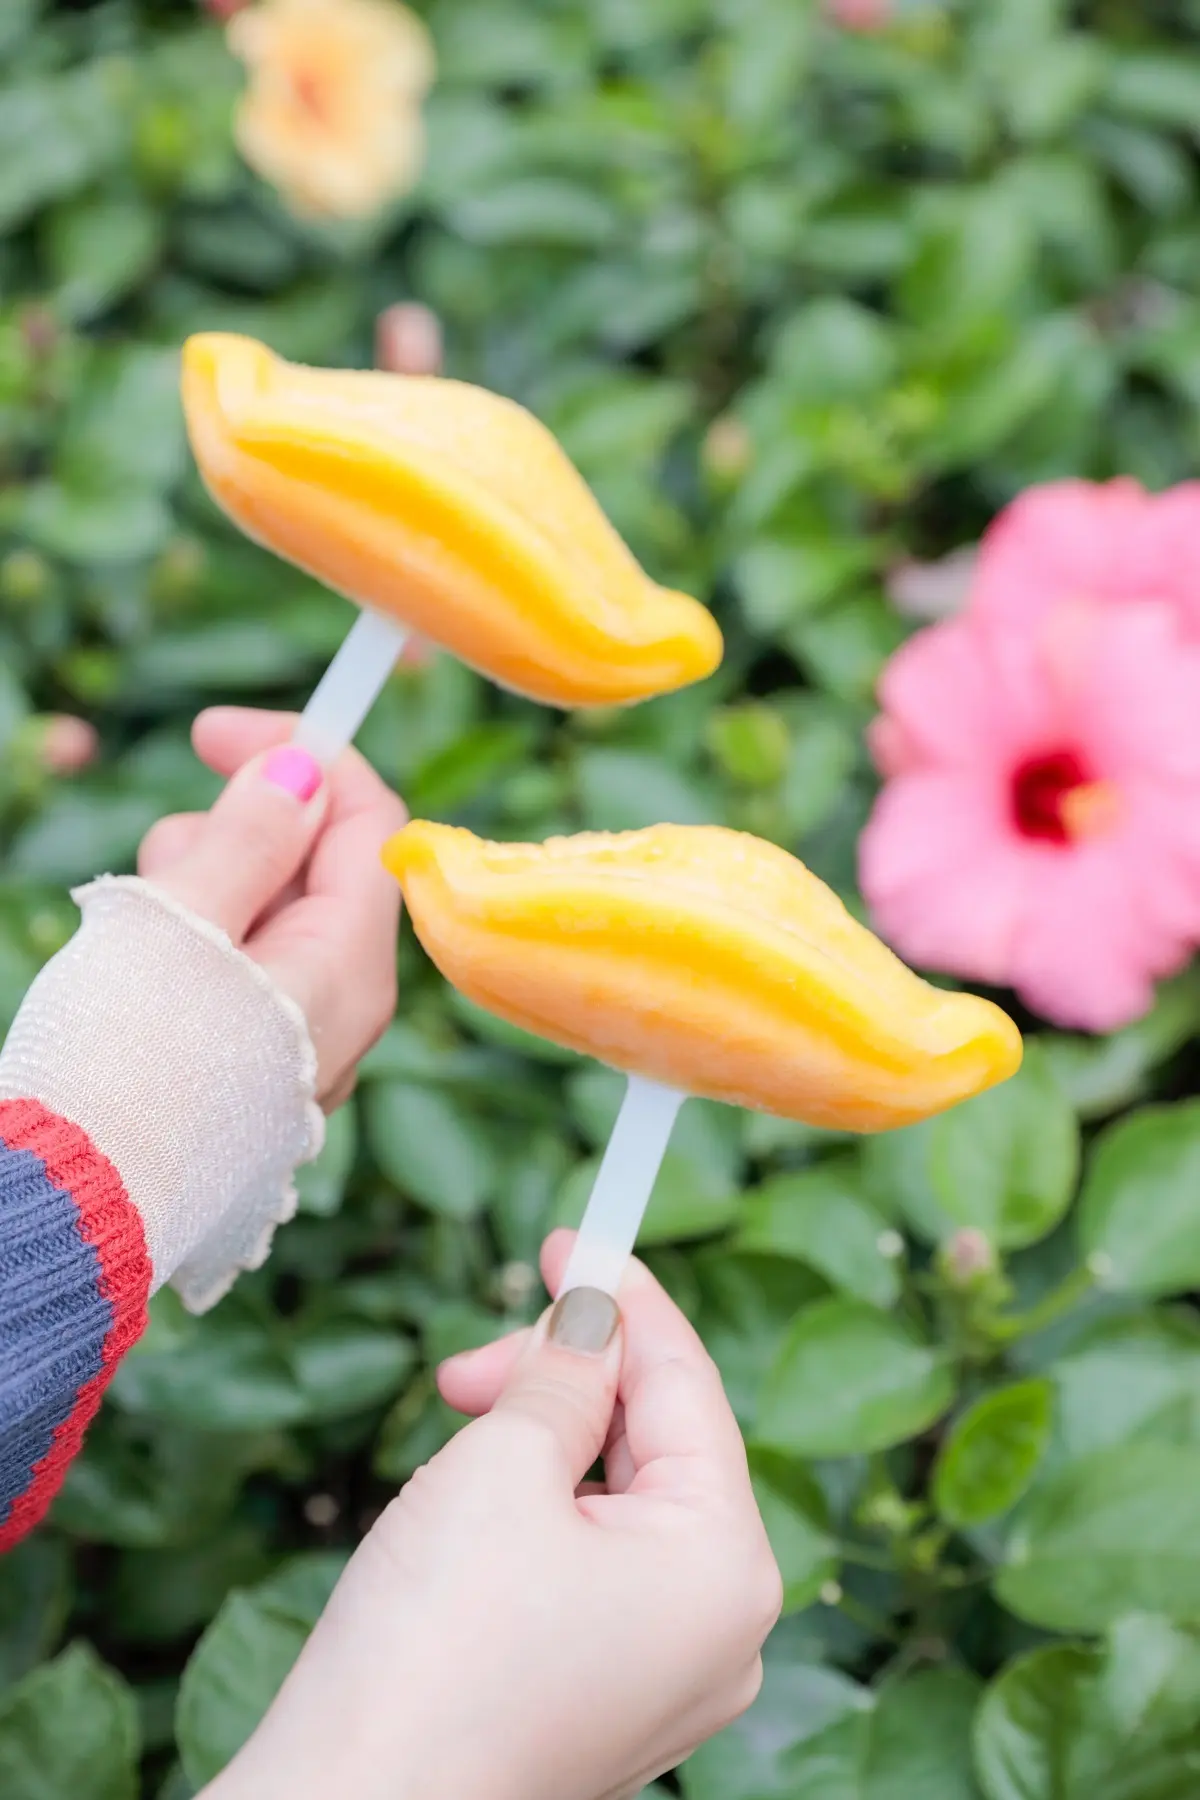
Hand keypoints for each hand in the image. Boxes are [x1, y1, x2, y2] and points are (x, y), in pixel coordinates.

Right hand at [138, 706, 405, 1109]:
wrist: (71, 1206)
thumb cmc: (125, 1062)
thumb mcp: (181, 923)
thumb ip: (248, 839)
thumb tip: (305, 772)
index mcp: (350, 966)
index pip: (367, 823)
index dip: (303, 758)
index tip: (215, 734)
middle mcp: (344, 1010)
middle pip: (314, 870)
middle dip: (234, 838)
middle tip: (161, 867)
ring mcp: (299, 1047)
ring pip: (266, 922)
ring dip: (200, 895)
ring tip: (135, 936)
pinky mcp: (251, 1072)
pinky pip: (239, 977)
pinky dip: (191, 951)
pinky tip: (137, 980)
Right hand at [205, 1231, 781, 1799]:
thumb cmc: (431, 1649)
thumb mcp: (501, 1466)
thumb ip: (563, 1372)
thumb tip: (594, 1312)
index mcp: (727, 1566)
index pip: (686, 1385)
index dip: (624, 1296)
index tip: (573, 1233)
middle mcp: (722, 1628)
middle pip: (653, 1442)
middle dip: (561, 1382)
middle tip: (464, 1365)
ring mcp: (666, 1675)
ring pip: (615, 1502)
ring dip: (537, 1445)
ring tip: (452, 1444)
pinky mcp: (606, 1699)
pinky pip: (592, 1567)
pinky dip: (535, 1514)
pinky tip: (465, 1511)